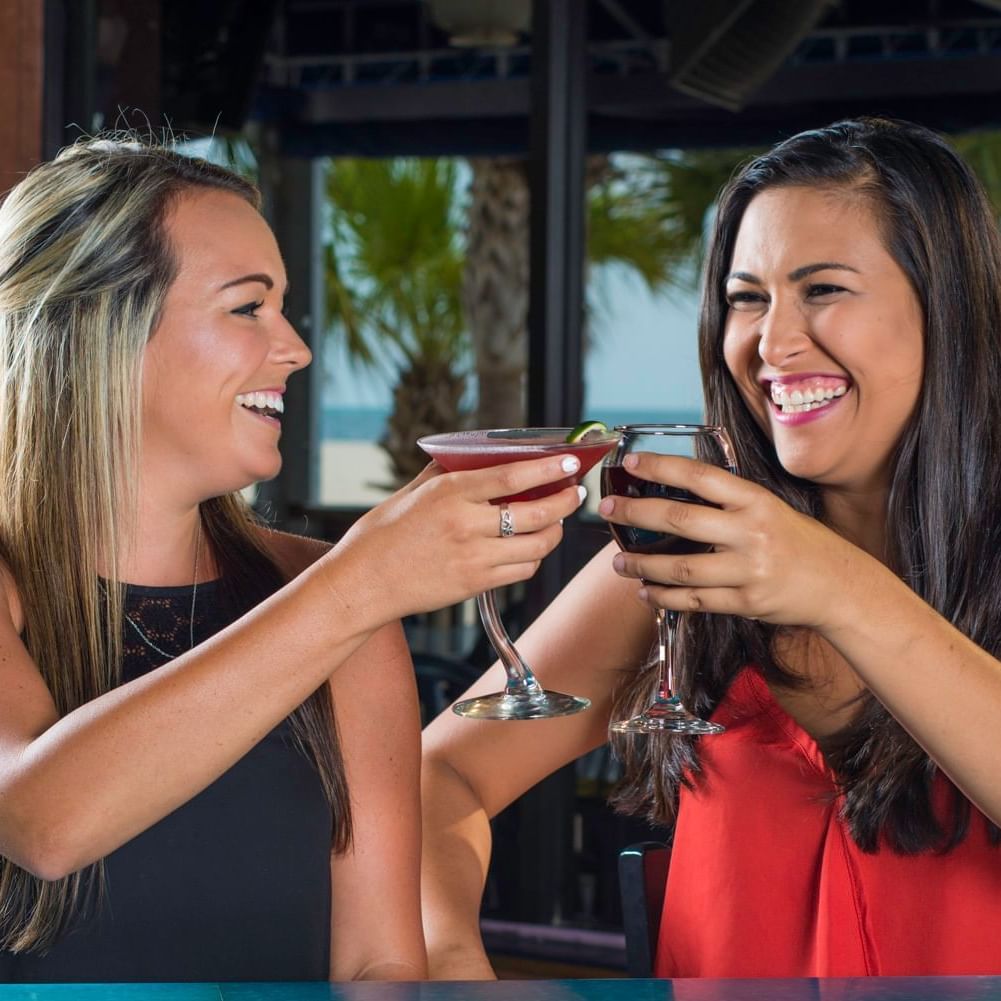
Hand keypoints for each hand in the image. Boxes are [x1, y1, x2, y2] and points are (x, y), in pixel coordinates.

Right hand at [336, 454, 585, 619]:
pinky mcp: (475, 585)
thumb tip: (475, 456)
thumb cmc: (381, 535)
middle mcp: (466, 525)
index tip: (570, 463)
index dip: (549, 468)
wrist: (363, 583)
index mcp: (450, 493)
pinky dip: (534, 558)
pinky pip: (522, 570)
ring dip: (555, 532)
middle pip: (537, 512)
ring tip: (556, 521)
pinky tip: (531, 547)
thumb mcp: (412, 492)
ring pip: (537, 545)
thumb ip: (446, 473)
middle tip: (575, 494)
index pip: (513, 476)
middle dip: (565, 502)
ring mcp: (473, 558)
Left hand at [597, 452, 863, 629]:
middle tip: (607, 510)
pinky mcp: (747, 602)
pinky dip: (665, 597)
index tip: (630, 464)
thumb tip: (675, 491)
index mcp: (756, 501)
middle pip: (680, 521)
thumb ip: (729, 502)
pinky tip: (645, 591)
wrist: (841, 586)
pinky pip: (695, 602)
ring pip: (681, 568)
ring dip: (642, 565)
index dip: (661, 468)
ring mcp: (749, 570)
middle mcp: (751, 532)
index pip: (700, 477)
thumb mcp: (771, 509)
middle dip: (636, 514)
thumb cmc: (800, 543)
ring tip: (619, 561)